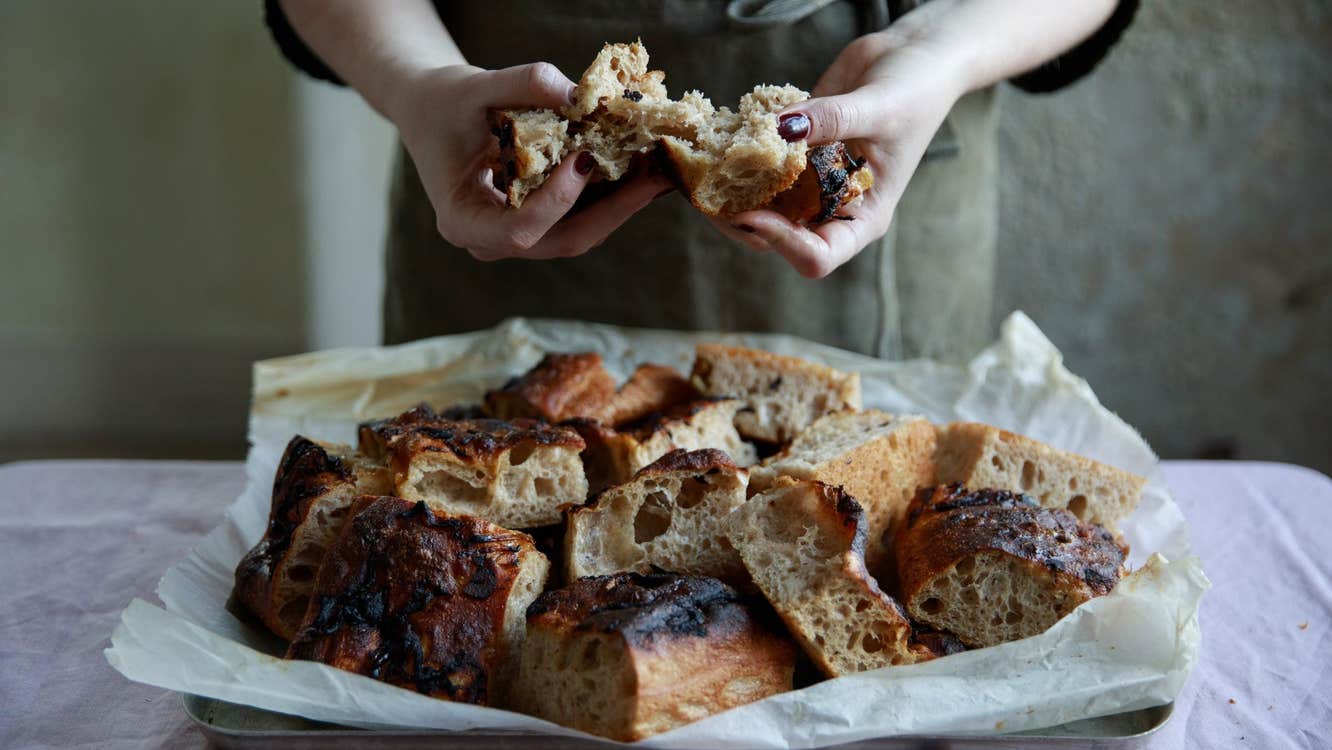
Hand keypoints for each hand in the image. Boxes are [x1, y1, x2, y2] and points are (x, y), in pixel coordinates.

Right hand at [389, 62, 672, 260]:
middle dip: (615, 208)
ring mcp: (521, 236)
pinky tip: (645, 167)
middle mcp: (493, 241)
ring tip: (662, 169)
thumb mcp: (472, 88)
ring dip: (625, 203)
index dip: (556, 202)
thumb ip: (520, 84)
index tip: (583, 159)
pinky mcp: (544, 222)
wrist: (433, 112)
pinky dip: (615, 193)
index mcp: (463, 221)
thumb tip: (578, 91)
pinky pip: (585, 215)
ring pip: (582, 232)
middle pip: (564, 241)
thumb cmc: (443, 104)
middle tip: (655, 175)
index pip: (518, 231)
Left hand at [714, 30, 968, 277]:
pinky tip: (724, 135)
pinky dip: (738, 155)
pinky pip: (758, 166)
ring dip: (731, 188)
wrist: (912, 57)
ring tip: (708, 162)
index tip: (752, 212)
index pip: (816, 255)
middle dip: (740, 218)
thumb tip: (781, 129)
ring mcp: (810, 183)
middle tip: (709, 186)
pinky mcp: (794, 154)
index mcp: (862, 217)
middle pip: (775, 239)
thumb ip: (832, 119)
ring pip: (759, 204)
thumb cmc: (916, 91)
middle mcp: (831, 208)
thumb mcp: (881, 107)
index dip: (781, 242)